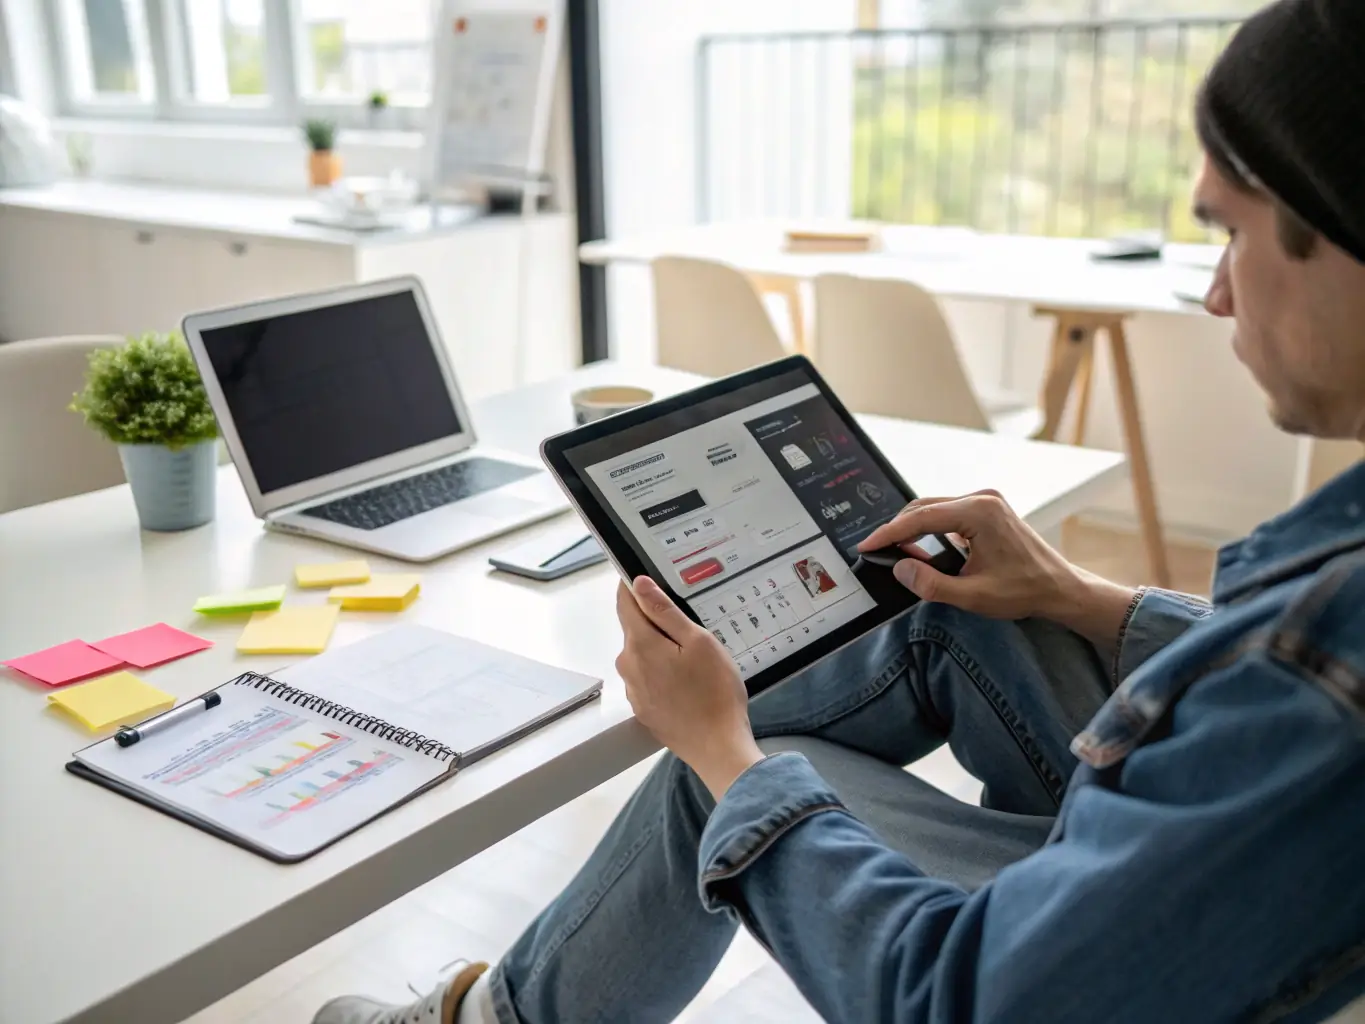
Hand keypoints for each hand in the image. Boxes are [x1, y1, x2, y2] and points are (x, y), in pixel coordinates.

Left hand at [615, 577, 763, 798]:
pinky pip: (648, 678)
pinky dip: (663, 672)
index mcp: (639, 644)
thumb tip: (638, 584)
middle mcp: (628, 666)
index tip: (647, 576)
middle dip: (656, 621)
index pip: (625, 603)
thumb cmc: (715, 692)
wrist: (718, 748)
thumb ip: (665, 612)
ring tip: (694, 657)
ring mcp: (633, 690)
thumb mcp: (698, 641)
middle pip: (635, 629)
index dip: (633, 586)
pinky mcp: (643, 709)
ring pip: (643, 655)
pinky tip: (688, 681)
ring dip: (661, 648)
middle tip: (690, 624)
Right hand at [858, 491, 1136, 648]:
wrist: (1060, 588)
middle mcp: (982, 499)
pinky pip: (948, 513)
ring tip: (894, 551)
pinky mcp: (988, 510)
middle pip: (924, 507)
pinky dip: (930, 529)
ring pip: (934, 509)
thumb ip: (931, 585)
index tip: (866, 545)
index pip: (920, 518)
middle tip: (875, 550)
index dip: (889, 533)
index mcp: (979, 512)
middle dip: (897, 529)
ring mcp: (986, 502)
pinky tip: (920, 549)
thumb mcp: (973, 596)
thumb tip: (900, 569)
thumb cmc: (1024, 591)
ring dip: (913, 528)